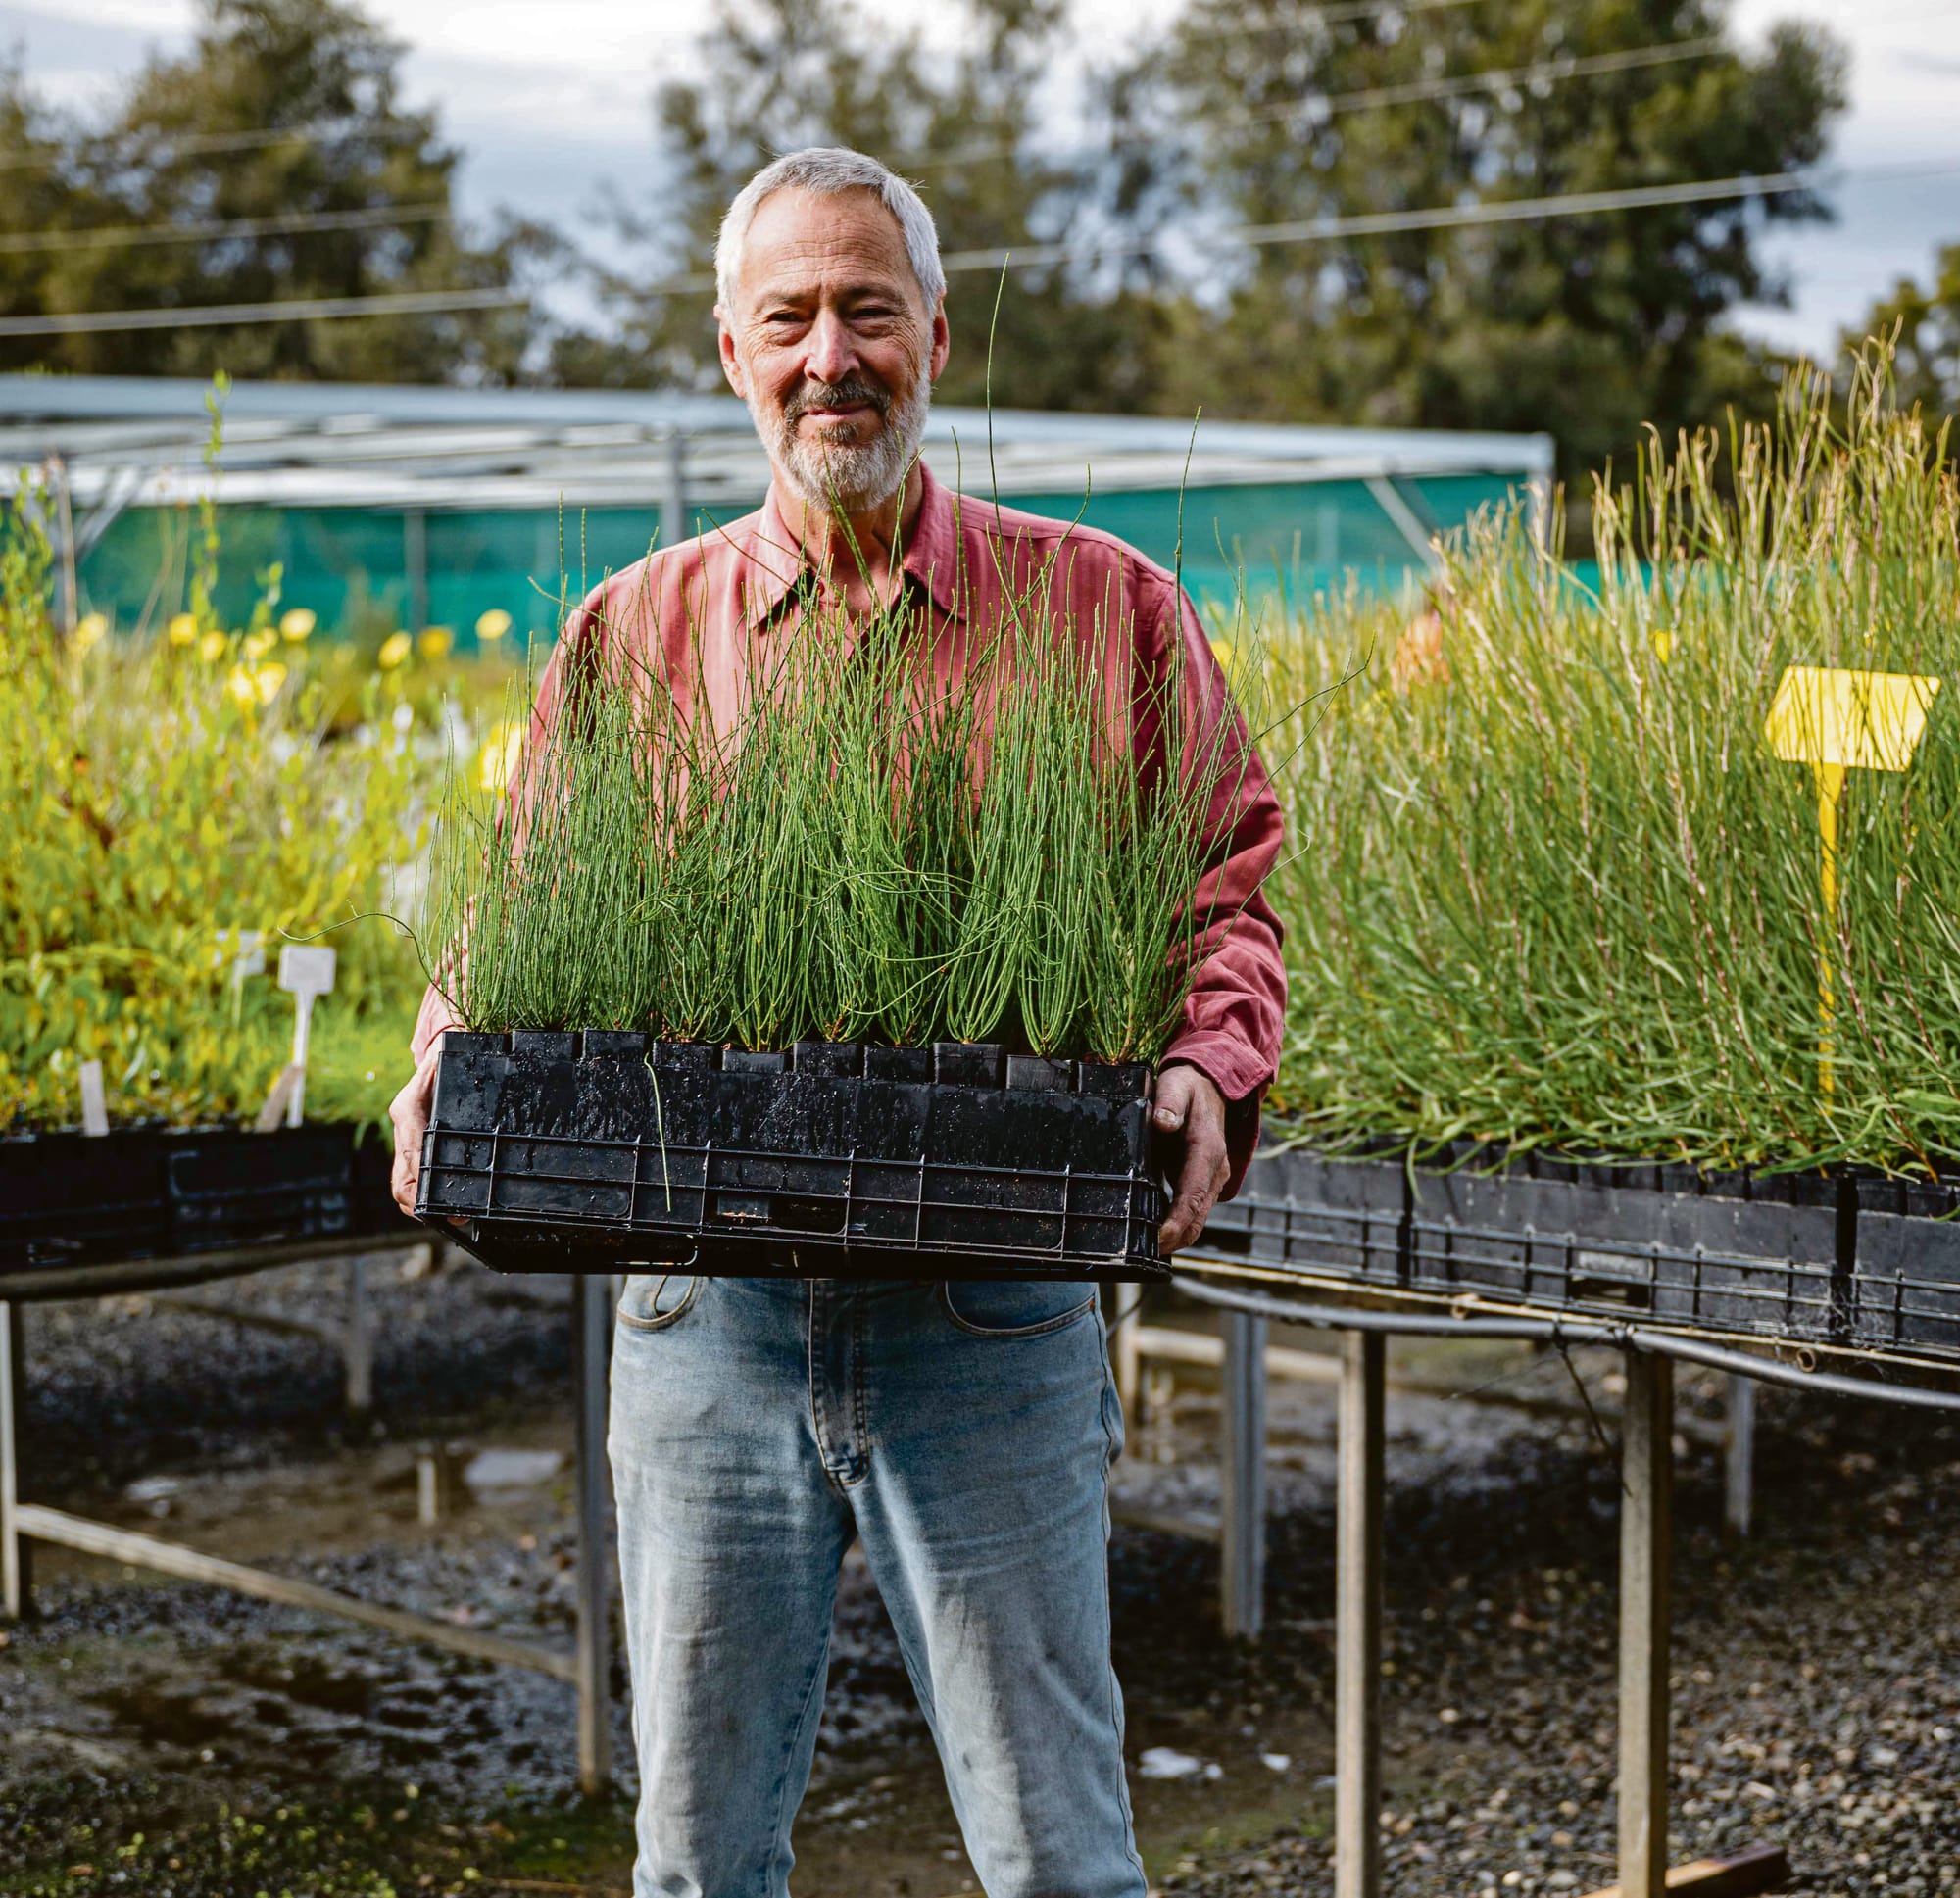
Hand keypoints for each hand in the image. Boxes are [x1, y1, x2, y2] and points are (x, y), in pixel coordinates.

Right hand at [389, 1041, 444, 1218]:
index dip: (422, 1179)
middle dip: (419, 1203)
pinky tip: (441, 1209)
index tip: (436, 1196)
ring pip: (401, 1185)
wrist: (437, 1052)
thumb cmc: (444, 1058)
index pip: (410, 1153)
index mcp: (407, 1112)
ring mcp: (405, 1141)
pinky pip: (409, 1180)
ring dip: (419, 1206)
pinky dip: (420, 1198)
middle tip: (452, 1216)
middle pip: (400, 1179)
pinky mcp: (412, 1149)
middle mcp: (402, 1130)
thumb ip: (441, 1065)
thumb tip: (445, 1058)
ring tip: (450, 1218)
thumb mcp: (442, 1060)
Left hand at [1153, 1064, 1229, 1255]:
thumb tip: (1163, 1121)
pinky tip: (1153, 1233)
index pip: (1193, 1195)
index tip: (1159, 1239)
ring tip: (1146, 1250)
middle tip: (1144, 1254)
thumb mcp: (1176, 1085)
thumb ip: (1170, 1102)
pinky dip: (1177, 1225)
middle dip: (1174, 1239)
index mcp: (1207, 1150)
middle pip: (1197, 1216)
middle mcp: (1214, 1170)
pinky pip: (1192, 1210)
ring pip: (1197, 1218)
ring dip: (1176, 1237)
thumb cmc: (1188, 1086)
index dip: (1177, 1221)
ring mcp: (1211, 1178)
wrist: (1211, 1086)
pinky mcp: (1203, 1181)